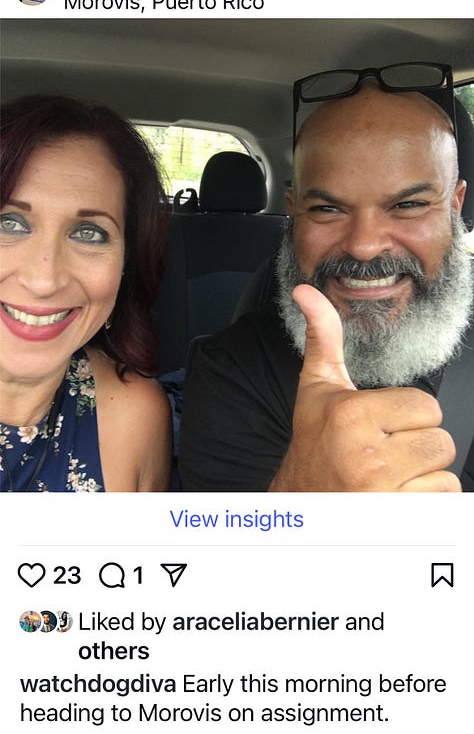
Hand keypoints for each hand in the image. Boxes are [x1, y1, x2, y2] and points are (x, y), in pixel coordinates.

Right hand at [269, 285, 459, 491]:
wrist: (297, 504)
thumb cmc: (313, 446)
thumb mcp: (317, 388)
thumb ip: (323, 337)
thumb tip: (308, 292)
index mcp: (352, 416)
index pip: (427, 407)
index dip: (407, 417)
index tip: (379, 427)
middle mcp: (367, 455)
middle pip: (440, 440)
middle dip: (417, 447)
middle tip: (385, 454)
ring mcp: (382, 493)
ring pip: (444, 473)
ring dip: (423, 477)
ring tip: (390, 477)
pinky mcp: (395, 520)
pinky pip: (443, 502)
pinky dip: (426, 503)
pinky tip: (396, 496)